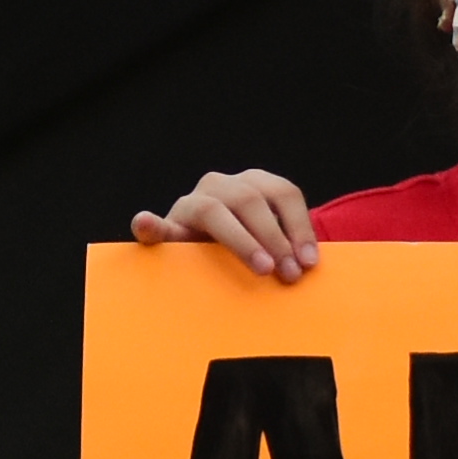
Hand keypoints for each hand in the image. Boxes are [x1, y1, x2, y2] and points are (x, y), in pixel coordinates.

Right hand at [132, 170, 319, 280]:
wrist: (212, 259)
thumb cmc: (253, 254)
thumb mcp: (274, 244)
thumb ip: (288, 248)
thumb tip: (310, 267)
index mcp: (252, 184)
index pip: (282, 193)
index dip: (299, 225)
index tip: (310, 261)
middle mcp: (220, 186)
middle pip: (250, 201)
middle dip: (274, 238)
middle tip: (288, 274)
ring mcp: (190, 204)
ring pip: (213, 210)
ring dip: (241, 240)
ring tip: (261, 266)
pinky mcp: (166, 226)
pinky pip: (156, 226)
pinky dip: (149, 225)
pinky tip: (146, 224)